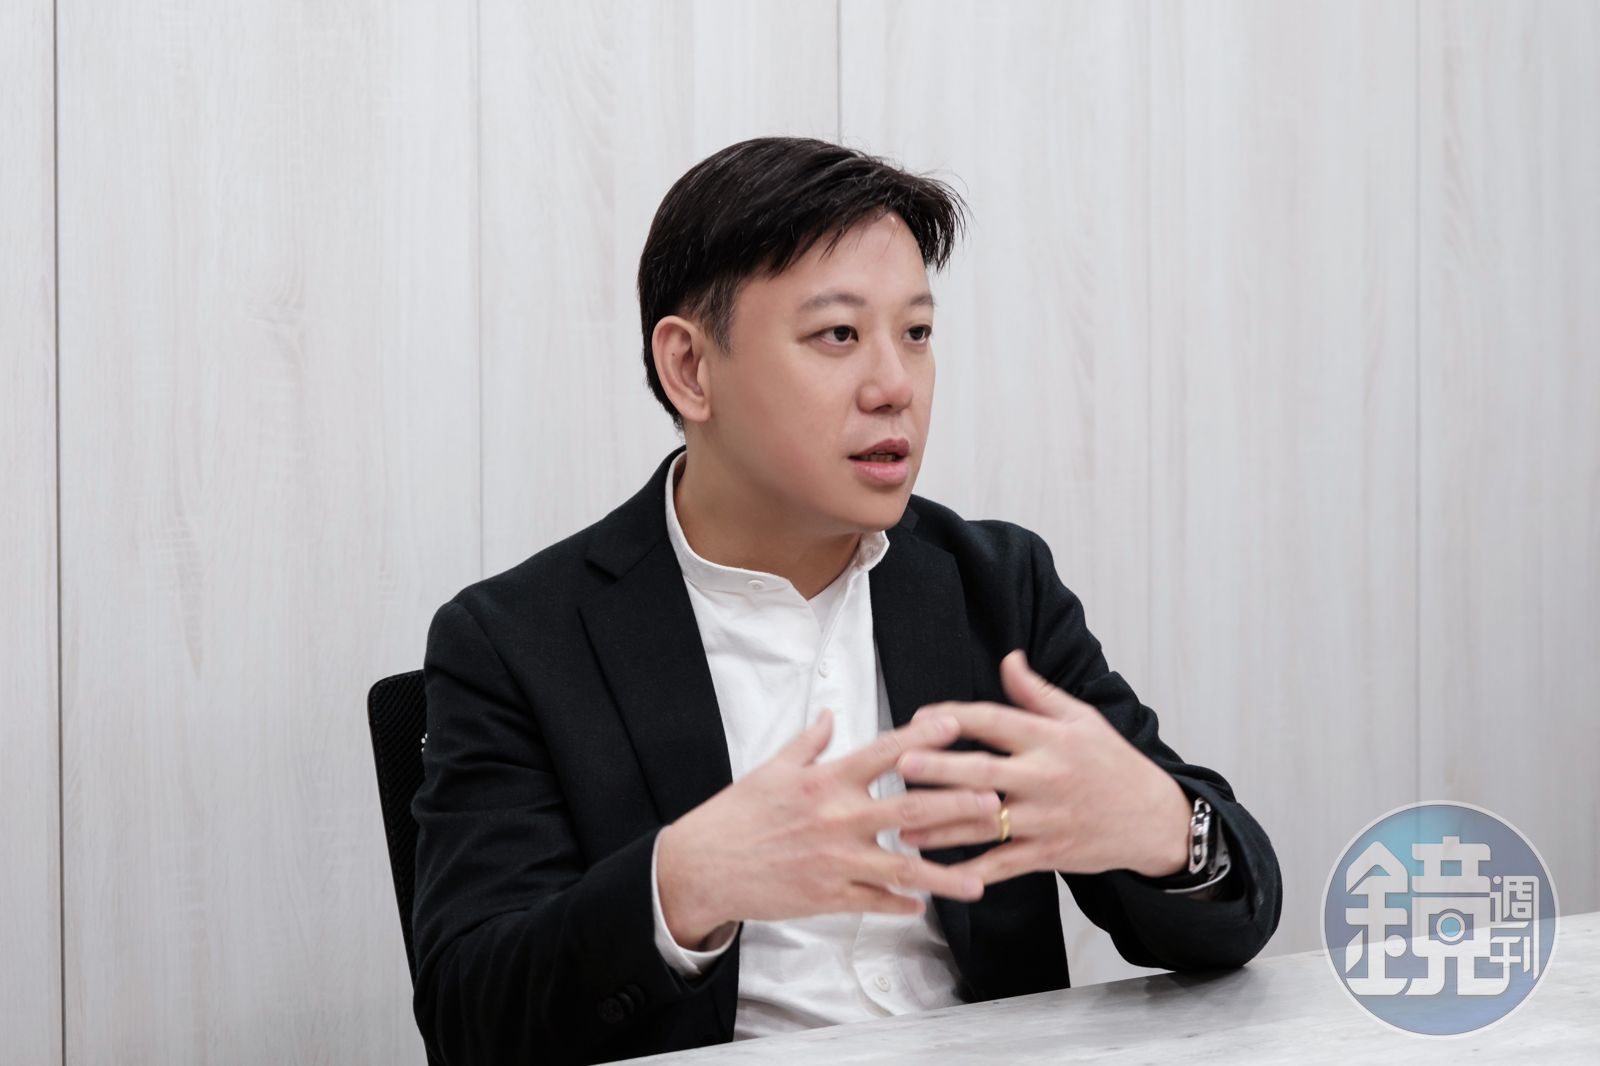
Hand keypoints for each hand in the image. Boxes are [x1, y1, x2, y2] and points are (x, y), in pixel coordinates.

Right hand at [656, 709, 997, 948]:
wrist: (704, 866)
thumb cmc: (737, 815)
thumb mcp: (772, 768)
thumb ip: (810, 742)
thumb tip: (833, 714)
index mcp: (825, 781)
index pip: (883, 753)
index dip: (922, 737)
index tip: (956, 725)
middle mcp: (837, 818)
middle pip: (908, 809)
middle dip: (955, 806)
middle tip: (995, 802)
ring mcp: (836, 861)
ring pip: (902, 868)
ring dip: (944, 873)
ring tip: (979, 879)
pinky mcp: (829, 896)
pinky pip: (876, 902)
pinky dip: (903, 904)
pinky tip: (927, 906)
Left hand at [895, 650, 1191, 884]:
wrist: (1154, 818)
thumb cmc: (1113, 763)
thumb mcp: (1082, 719)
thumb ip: (1037, 692)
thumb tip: (1008, 658)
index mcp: (1050, 738)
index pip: (994, 720)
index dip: (954, 716)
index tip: (919, 717)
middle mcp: (1045, 776)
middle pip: (983, 772)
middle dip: (940, 769)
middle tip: (901, 766)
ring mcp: (1047, 818)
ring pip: (986, 823)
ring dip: (941, 827)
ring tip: (903, 828)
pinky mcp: (1050, 853)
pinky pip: (1005, 864)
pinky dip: (974, 872)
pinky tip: (942, 875)